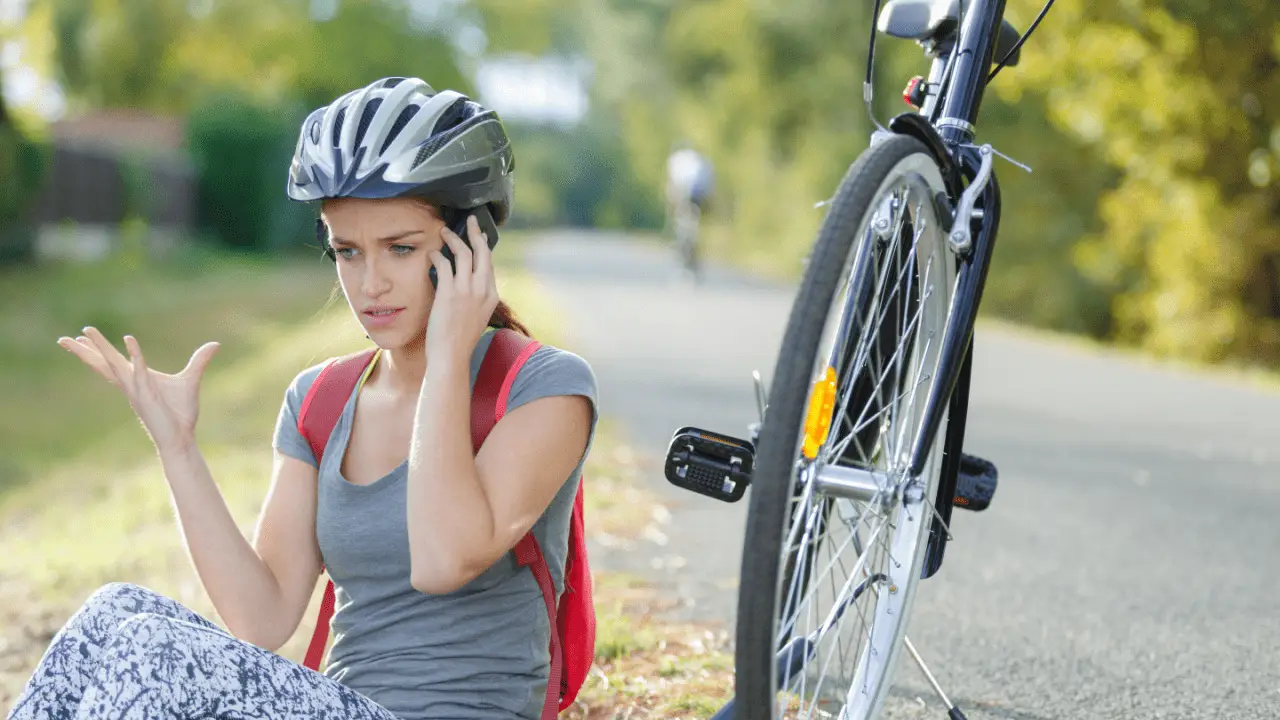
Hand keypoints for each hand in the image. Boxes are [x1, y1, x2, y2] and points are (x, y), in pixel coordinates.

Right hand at [57, 328, 219, 452]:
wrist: (182, 438)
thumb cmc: (181, 413)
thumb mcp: (190, 380)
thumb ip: (200, 361)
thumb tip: (215, 344)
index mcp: (136, 380)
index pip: (113, 361)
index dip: (98, 349)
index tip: (82, 336)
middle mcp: (131, 384)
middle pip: (103, 363)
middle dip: (85, 350)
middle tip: (64, 338)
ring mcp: (136, 390)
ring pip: (115, 364)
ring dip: (101, 349)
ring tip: (86, 333)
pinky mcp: (147, 395)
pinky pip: (140, 372)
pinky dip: (137, 357)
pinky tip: (130, 340)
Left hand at [426, 214, 499, 365]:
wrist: (451, 356)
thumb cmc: (459, 340)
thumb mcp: (475, 317)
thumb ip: (475, 299)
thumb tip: (466, 284)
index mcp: (491, 296)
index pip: (489, 264)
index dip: (483, 247)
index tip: (478, 236)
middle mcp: (482, 290)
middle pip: (482, 252)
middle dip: (475, 233)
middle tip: (469, 221)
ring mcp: (467, 291)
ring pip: (464, 254)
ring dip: (453, 239)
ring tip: (444, 231)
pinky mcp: (449, 293)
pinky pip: (444, 264)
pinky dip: (437, 255)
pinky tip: (432, 253)